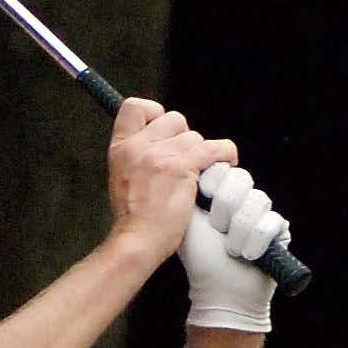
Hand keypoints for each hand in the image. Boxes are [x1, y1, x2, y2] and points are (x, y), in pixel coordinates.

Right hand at [106, 99, 237, 269]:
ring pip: (195, 137)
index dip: (155, 114)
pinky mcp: (182, 168)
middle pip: (174, 119)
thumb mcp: (122, 176)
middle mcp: (138, 146)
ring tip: (201, 173)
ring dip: (202, 154)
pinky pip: (215, 148)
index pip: (136, 106)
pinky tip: (226, 163)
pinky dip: (226, 154)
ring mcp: (160, 156)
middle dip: (184, 137)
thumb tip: (161, 143)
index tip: (165, 133)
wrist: (137, 241)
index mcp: (121, 147)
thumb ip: (137, 156)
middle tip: (185, 160)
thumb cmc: (133, 218)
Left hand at [177, 162, 289, 332]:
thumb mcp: (187, 220)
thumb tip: (186, 164)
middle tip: (216, 228)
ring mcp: (263, 214)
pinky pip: (271, 223)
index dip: (214, 180)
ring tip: (229, 248)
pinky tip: (246, 255)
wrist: (220, 292)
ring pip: (256, 200)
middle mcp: (243, 200)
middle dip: (224, 207)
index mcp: (220, 194)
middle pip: (241, 179)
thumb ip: (186, 190)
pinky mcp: (279, 231)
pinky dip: (253, 243)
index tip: (204, 196)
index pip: (223, 168)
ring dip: (237, 230)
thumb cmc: (201, 258)